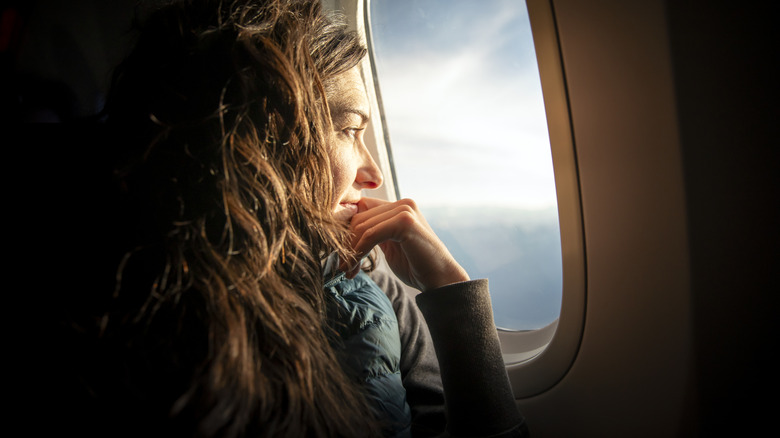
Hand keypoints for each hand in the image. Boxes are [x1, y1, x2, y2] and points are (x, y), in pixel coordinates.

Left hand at [340, 197, 469, 291]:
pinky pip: (370, 235)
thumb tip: (344, 232)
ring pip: (362, 226)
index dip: (347, 230)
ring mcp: (404, 210)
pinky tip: (354, 268)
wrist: (440, 280)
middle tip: (342, 266)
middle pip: (358, 217)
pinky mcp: (404, 222)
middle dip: (346, 243)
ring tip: (348, 270)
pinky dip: (358, 252)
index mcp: (399, 207)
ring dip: (350, 251)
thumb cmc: (415, 266)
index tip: (341, 254)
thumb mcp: (389, 245)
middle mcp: (402, 203)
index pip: (361, 208)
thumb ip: (373, 233)